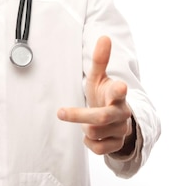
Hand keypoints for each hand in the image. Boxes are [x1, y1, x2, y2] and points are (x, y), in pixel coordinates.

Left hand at [57, 36, 134, 154]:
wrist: (114, 117)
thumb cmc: (104, 94)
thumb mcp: (99, 77)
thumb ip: (100, 59)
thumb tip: (104, 37)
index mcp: (118, 93)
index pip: (120, 91)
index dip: (119, 90)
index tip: (120, 86)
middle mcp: (122, 112)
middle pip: (101, 118)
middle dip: (79, 116)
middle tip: (61, 112)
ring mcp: (121, 129)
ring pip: (95, 133)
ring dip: (84, 128)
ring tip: (85, 122)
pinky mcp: (118, 144)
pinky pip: (97, 148)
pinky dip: (89, 142)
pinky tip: (90, 135)